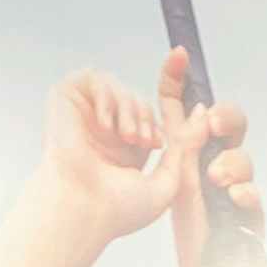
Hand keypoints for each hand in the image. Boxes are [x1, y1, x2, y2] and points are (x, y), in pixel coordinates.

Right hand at [37, 61, 174, 245]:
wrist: (85, 211)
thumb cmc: (118, 209)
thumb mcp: (169, 181)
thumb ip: (187, 146)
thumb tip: (201, 112)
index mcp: (127, 148)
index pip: (147, 108)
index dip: (169, 78)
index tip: (182, 55)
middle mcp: (105, 131)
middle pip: (137, 98)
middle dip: (147, 115)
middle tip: (145, 140)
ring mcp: (84, 115)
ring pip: (118, 88)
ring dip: (130, 108)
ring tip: (127, 136)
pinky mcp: (64, 100)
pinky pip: (93, 78)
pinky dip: (107, 96)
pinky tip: (107, 123)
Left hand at [157, 44, 260, 266]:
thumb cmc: (193, 227)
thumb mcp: (176, 177)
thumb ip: (184, 141)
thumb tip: (201, 109)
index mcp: (190, 150)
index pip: (185, 106)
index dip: (179, 78)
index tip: (178, 54)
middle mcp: (216, 161)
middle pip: (231, 122)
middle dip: (227, 116)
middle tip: (215, 124)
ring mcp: (238, 187)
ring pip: (243, 159)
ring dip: (230, 164)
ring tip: (215, 181)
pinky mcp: (252, 214)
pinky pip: (254, 196)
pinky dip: (244, 194)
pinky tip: (234, 199)